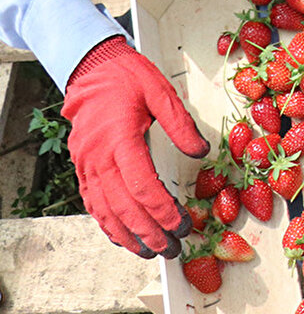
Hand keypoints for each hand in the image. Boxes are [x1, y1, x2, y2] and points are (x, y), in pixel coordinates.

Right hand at [62, 36, 208, 257]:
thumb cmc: (128, 77)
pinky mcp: (83, 168)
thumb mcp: (161, 92)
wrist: (92, 70)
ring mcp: (87, 166)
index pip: (142, 186)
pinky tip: (124, 236)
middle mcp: (99, 158)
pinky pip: (93, 204)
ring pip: (106, 212)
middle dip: (149, 232)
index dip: (163, 210)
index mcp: (120, 139)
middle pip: (124, 207)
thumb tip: (202, 151)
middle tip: (172, 248)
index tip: (182, 224)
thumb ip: (181, 125)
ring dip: (129, 236)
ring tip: (151, 251)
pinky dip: (109, 224)